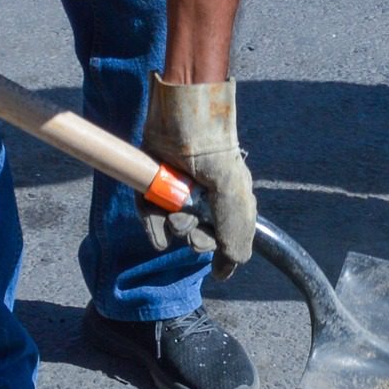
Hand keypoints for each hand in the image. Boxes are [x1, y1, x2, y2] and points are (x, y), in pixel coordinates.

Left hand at [141, 75, 255, 278]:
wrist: (181, 119)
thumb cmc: (214, 152)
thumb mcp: (234, 195)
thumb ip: (236, 233)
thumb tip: (231, 267)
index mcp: (231, 200)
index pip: (229, 237)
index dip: (223, 254)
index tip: (217, 269)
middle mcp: (206, 199)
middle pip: (200, 237)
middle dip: (196, 240)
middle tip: (192, 233)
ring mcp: (179, 193)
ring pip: (175, 229)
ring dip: (174, 229)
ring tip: (173, 217)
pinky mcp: (155, 187)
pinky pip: (151, 218)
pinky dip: (153, 229)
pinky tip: (157, 233)